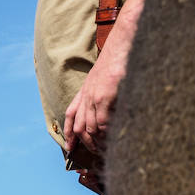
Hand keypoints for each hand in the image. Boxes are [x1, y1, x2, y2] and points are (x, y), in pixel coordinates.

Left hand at [63, 37, 128, 154]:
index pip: (71, 114)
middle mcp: (86, 94)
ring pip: (89, 128)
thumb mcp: (107, 75)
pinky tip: (111, 141)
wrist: (126, 40)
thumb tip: (112, 108)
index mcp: (86, 89)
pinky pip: (102, 122)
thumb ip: (105, 91)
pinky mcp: (105, 95)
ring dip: (96, 142)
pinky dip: (105, 135)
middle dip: (83, 143)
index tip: (70, 147)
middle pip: (78, 126)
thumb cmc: (122, 56)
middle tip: (92, 155)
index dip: (68, 133)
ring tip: (104, 152)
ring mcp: (95, 95)